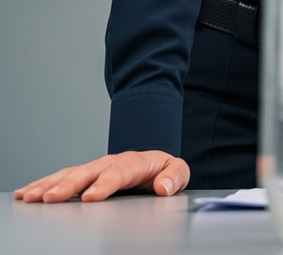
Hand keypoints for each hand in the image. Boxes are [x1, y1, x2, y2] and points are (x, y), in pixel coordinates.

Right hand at [13, 151, 190, 202]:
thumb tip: (164, 187)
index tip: (90, 196)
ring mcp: (96, 167)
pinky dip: (44, 184)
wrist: (155, 162)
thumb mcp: (177, 171)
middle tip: (51, 199)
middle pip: (88, 172)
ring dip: (50, 184)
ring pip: (71, 174)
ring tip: (31, 196)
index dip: (104, 184)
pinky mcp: (85, 175)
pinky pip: (62, 177)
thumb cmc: (164, 170)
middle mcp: (112, 162)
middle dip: (69, 185)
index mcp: (135, 162)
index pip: (119, 171)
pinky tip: (27, 192)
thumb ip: (174, 177)